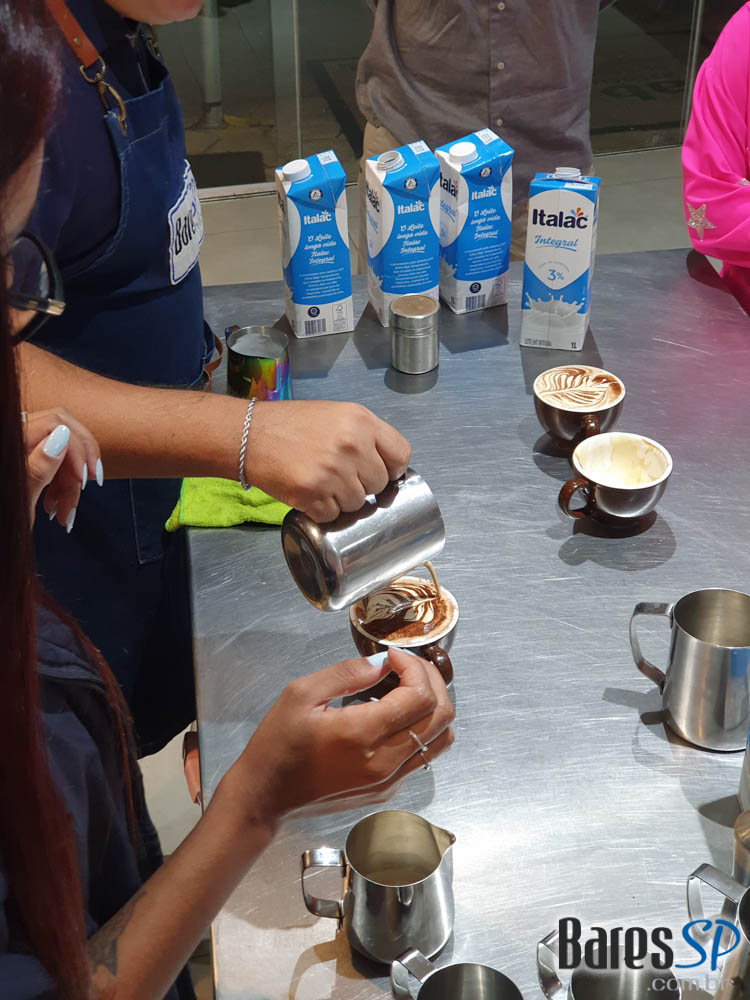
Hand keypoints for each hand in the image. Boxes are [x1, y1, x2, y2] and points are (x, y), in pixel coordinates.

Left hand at [24, 408, 102, 529]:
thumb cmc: (0, 520)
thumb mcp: (17, 500)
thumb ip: (38, 467)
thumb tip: (62, 437)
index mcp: (12, 440)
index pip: (57, 423)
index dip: (78, 449)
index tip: (86, 479)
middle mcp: (13, 436)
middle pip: (61, 428)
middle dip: (78, 462)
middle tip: (86, 487)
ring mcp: (17, 446)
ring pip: (59, 446)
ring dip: (68, 479)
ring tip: (64, 511)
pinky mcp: (22, 459)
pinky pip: (49, 459)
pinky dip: (58, 482)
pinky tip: (54, 506)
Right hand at [223, 649, 453, 827]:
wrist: (265, 797)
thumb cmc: (277, 746)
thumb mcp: (301, 694)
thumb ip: (347, 673)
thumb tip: (382, 663)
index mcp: (362, 735)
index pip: (420, 696)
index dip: (415, 667)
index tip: (393, 656)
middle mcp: (384, 762)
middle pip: (442, 716)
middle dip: (431, 681)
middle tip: (406, 666)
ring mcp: (389, 781)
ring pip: (442, 738)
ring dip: (433, 707)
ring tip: (406, 688)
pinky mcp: (387, 791)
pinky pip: (423, 756)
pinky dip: (421, 729)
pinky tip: (393, 716)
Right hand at [246, 401, 410, 521]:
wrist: (248, 435)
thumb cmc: (289, 424)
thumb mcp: (335, 414)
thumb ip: (364, 436)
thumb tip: (388, 466)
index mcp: (361, 421)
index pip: (401, 455)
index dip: (392, 469)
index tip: (380, 472)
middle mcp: (351, 445)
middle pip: (379, 484)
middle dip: (363, 486)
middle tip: (339, 476)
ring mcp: (333, 471)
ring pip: (357, 503)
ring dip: (341, 500)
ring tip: (320, 482)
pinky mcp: (313, 494)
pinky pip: (333, 516)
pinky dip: (322, 511)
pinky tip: (309, 493)